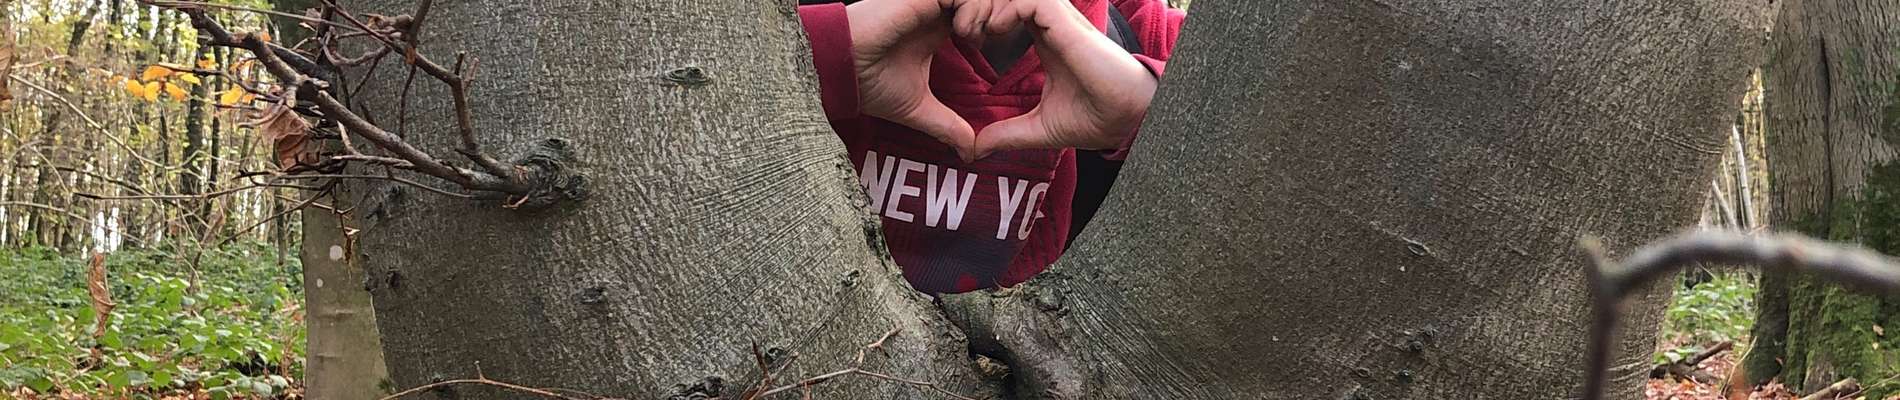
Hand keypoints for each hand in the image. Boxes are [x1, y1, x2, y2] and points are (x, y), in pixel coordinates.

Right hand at [846, 0, 1002, 160]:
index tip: (988, 49)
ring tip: (974, 38)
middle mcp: (936, 8)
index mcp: (938, 26)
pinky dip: (974, 10)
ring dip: (987, 13)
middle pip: (985, 0)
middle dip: (999, 15)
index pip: (980, 13)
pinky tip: (964, 33)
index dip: (994, 26)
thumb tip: (970, 153)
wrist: (840, 71)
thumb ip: (947, 125)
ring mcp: (930, 0)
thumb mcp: (917, 108)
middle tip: (990, 40)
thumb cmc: (868, 83)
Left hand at [971, 0, 1157, 159]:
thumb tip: (975, 149)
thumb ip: (1007, 132)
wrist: (1127, 119)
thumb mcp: (1040, 128)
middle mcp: (1051, 24)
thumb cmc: (1095, 119)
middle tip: (963, 33)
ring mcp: (1059, 21)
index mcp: (1045, 40)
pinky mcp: (1066, 24)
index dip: (983, 18)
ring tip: (975, 32)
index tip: (966, 42)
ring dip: (989, 6)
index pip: (1008, 10)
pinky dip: (1007, 10)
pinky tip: (995, 33)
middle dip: (980, 7)